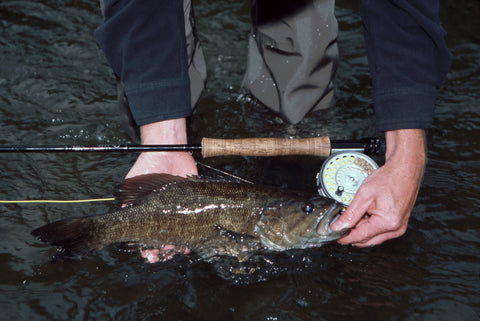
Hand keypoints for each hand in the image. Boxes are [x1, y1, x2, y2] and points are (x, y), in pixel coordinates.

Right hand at [124, 118, 196, 261]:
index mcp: (147, 216)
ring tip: (173, 250)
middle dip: (160, 253)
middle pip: (161, 243)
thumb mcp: (133, 185)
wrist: (169, 152)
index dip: (145, 250)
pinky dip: (191, 240)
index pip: (145, 239)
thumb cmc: (148, 167)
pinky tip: (188, 245)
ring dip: (174, 249)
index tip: (147, 255)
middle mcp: (162, 218)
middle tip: (160, 255)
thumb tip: (123, 218)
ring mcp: (178, 216)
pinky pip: (193, 230)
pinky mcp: (193, 209)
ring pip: (177, 240)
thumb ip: (127, 202)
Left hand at [330, 129, 425, 245]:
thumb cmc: (389, 179)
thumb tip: (338, 226)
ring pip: (372, 237)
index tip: (334, 234)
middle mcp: (395, 229)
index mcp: (387, 222)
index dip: (344, 236)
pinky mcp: (398, 225)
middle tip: (342, 222)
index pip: (359, 237)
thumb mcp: (363, 196)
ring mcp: (398, 228)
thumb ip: (349, 214)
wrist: (404, 171)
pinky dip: (370, 226)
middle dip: (353, 232)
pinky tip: (367, 214)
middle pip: (366, 240)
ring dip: (361, 229)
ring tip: (359, 212)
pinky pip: (380, 232)